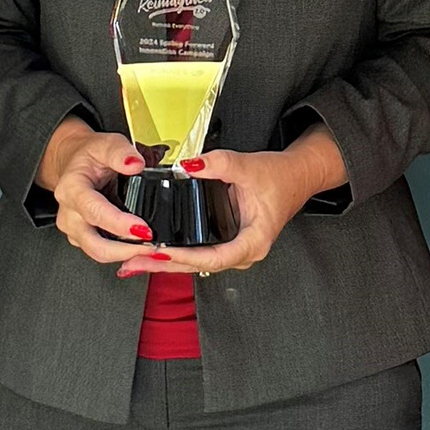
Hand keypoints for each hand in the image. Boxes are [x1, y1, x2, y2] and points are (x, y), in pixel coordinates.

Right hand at [50, 126, 162, 265]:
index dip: (119, 224)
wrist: (74, 162)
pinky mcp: (82, 237)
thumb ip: (120, 152)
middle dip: (126, 251)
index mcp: (71, 189)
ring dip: (127, 256)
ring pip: (98, 253)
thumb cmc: (89, 156)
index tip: (143, 229)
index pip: (94, 211)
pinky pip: (102, 252)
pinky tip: (141, 249)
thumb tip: (135, 163)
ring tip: (152, 250)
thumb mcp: (105, 144)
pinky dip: (123, 254)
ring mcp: (74, 228)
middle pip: (95, 244)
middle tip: (153, 248)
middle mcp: (69, 213)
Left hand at [117, 146, 317, 278]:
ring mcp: (235, 250)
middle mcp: (244, 252)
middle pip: (199, 266)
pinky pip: (198, 255)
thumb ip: (218, 164)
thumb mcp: (247, 166)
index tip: (160, 252)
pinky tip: (154, 254)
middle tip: (133, 262)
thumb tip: (188, 165)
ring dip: (166, 264)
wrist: (296, 177)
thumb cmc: (279, 177)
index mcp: (253, 240)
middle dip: (164, 265)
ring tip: (134, 263)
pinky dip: (175, 255)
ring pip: (196, 264)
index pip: (215, 256)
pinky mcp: (226, 243)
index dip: (185, 257)